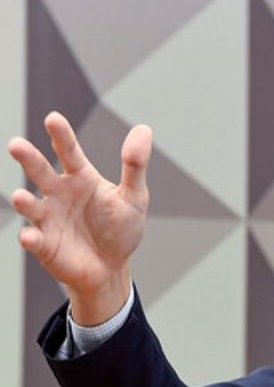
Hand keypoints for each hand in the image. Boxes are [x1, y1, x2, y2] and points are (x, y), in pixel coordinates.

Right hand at [8, 111, 151, 324]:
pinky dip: (30, 238)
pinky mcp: (44, 244)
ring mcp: (48, 218)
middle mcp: (59, 193)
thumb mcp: (134, 196)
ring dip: (24, 201)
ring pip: (30, 204)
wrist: (111, 268)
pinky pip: (34, 239)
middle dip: (28, 158)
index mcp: (81, 178)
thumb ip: (135, 164)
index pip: (69, 151)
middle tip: (16, 145)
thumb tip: (144, 129)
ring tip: (20, 196)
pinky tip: (30, 236)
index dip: (61, 135)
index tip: (53, 118)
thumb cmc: (121, 228)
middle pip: (40, 172)